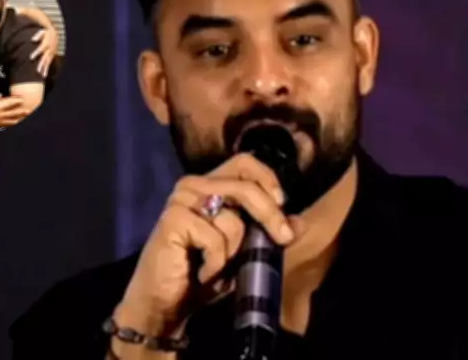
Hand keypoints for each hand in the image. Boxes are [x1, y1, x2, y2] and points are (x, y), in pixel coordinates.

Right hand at [0, 94, 28, 126]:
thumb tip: (1, 95)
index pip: (8, 104)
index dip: (16, 101)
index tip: (22, 100)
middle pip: (13, 113)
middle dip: (21, 112)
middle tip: (28, 110)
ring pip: (10, 121)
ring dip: (18, 119)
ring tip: (25, 118)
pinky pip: (5, 125)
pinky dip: (11, 123)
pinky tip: (16, 123)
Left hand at [30, 27, 57, 76]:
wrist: (56, 34)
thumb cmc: (47, 33)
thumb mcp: (43, 31)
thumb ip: (38, 35)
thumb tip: (32, 40)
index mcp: (46, 44)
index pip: (41, 49)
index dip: (36, 53)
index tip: (31, 58)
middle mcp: (50, 50)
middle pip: (45, 58)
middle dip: (41, 64)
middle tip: (37, 71)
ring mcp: (51, 54)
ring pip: (48, 62)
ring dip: (45, 69)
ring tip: (42, 75)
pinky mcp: (52, 56)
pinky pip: (49, 64)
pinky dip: (47, 69)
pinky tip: (44, 75)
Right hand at [115, 153, 303, 336]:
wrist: (166, 305)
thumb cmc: (203, 275)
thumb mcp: (245, 254)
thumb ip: (270, 234)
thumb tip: (301, 222)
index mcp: (211, 185)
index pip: (245, 162)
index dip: (268, 179)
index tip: (282, 204)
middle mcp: (194, 185)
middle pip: (245, 185)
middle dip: (270, 214)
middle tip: (283, 238)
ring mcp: (181, 200)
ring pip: (233, 219)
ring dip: (233, 252)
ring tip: (215, 267)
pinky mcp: (172, 220)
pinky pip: (214, 239)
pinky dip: (215, 264)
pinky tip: (201, 273)